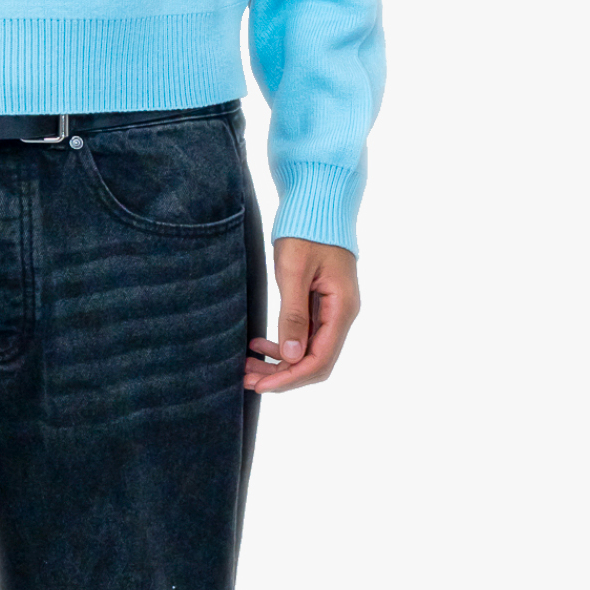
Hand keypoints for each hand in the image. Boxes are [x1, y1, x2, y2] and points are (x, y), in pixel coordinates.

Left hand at [244, 239, 358, 395]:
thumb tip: (292, 356)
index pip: (320, 359)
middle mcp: (342, 314)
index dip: (290, 378)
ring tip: (247, 367)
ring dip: (279, 363)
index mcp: (342, 309)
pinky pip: (304, 335)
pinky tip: (258, 344)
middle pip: (315, 361)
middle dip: (282, 375)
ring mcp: (333, 310)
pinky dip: (282, 345)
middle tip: (246, 379)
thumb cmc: (307, 231)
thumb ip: (294, 314)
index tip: (261, 386)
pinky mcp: (321, 304)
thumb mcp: (294, 272)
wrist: (318, 204)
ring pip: (308, 351)